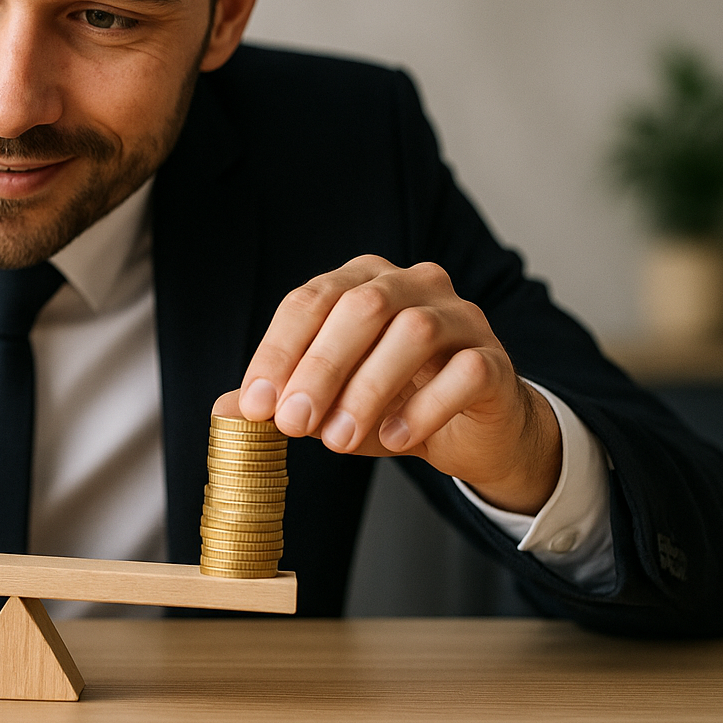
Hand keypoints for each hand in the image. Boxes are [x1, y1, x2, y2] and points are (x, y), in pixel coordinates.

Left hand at [232, 255, 560, 514]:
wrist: (470, 433)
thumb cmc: (392, 405)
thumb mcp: (327, 403)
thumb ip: (282, 399)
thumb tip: (228, 408)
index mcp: (362, 282)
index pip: (311, 300)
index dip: (278, 350)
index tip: (257, 404)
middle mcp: (412, 284)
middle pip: (360, 308)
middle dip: (319, 367)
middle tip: (293, 424)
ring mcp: (460, 317)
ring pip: (413, 332)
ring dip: (367, 389)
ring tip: (339, 440)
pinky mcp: (494, 359)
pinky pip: (464, 371)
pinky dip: (423, 407)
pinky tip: (394, 439)